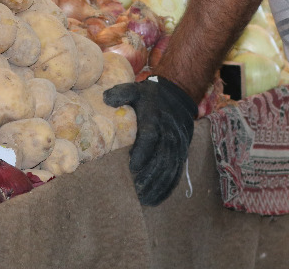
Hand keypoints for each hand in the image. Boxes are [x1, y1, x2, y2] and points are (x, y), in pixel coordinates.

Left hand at [103, 76, 197, 205]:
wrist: (178, 95)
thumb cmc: (151, 97)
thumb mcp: (136, 89)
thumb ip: (122, 93)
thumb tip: (106, 99)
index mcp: (155, 118)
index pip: (150, 137)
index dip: (143, 152)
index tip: (132, 166)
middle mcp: (169, 133)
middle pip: (162, 158)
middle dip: (149, 176)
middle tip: (135, 191)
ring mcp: (178, 144)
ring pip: (170, 168)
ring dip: (158, 186)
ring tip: (143, 199)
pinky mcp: (182, 152)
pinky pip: (176, 173)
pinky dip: (167, 188)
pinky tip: (155, 200)